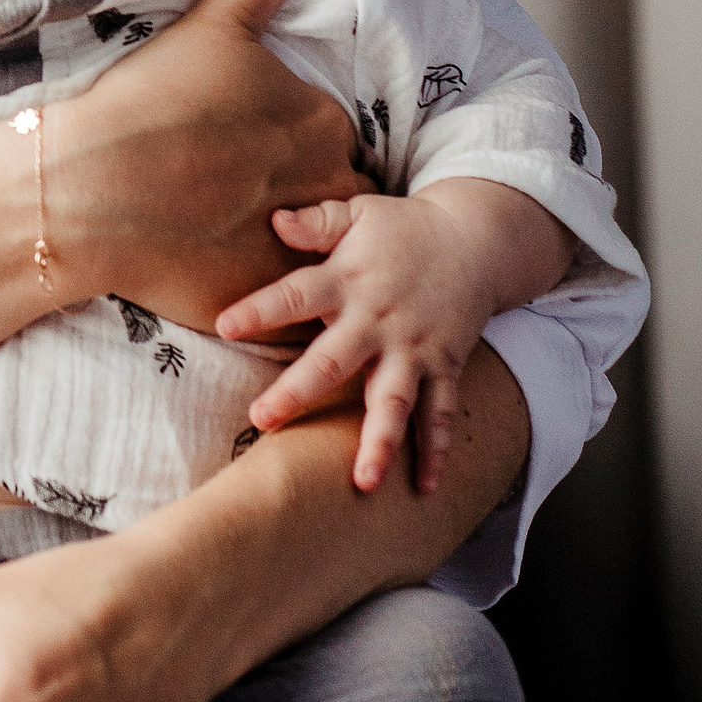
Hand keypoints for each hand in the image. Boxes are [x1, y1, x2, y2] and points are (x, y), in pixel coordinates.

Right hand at [45, 0, 366, 336]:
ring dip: (292, 251)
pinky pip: (286, 310)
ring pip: (314, 255)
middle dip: (297, 196)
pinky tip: (219, 278)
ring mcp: (295, 253)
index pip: (331, 137)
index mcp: (321, 124)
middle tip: (230, 191)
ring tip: (226, 238)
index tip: (246, 144)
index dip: (291, 142)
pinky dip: (269, 303)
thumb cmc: (146, 102)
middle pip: (331, 197)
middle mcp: (323, 191)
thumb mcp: (211, 23)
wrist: (81, 192)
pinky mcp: (261, 302)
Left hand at [217, 174, 574, 495]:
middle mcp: (379, 320)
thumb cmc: (403, 228)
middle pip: (335, 360)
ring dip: (379, 440)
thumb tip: (274, 219)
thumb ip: (318, 221)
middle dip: (299, 392)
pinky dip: (436, 450)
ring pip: (394, 399)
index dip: (261, 309)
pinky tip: (426, 489)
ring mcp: (415, 349)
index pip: (296, 294)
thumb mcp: (360, 213)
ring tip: (363, 482)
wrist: (478, 241)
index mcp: (349, 280)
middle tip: (262, 421)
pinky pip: (441, 412)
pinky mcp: (445, 366)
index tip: (224, 325)